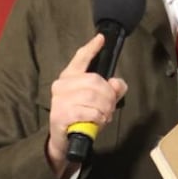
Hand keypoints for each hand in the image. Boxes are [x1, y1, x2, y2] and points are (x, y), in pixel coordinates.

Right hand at [46, 34, 127, 175]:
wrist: (64, 140)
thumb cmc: (81, 116)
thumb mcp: (98, 101)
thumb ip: (111, 90)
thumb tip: (117, 83)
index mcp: (69, 77)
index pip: (80, 58)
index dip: (91, 48)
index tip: (101, 38)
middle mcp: (62, 85)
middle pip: (95, 81)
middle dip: (109, 96)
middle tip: (110, 108)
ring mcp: (60, 100)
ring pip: (93, 97)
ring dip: (105, 108)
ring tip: (104, 116)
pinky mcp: (61, 114)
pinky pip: (89, 112)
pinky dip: (98, 117)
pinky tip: (97, 121)